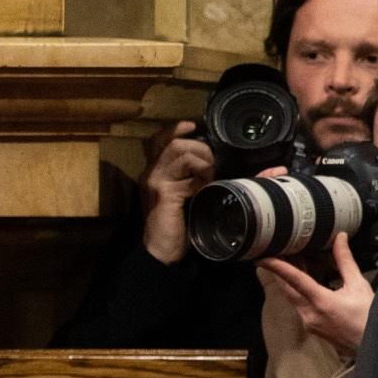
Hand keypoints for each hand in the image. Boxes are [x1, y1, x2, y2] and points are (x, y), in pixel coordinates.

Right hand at [137, 121, 215, 264]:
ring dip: (202, 160)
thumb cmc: (177, 226)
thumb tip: (226, 164)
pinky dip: (202, 176)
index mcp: (156, 172)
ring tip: (209, 177)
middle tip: (211, 165)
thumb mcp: (187, 196)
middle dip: (200, 147)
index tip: (193, 125)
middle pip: (174, 142)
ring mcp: (155, 181)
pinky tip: (205, 188)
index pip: (161, 140)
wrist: (161, 252)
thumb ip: (196, 179)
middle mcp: (151, 173)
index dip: (177, 129)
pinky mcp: (164, 191)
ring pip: (180, 150)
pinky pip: (186, 171)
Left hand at [256, 247, 373, 354]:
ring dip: (290, 281)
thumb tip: (340, 238)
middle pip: (287, 289)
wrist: (373, 345)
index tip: (262, 257)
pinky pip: (299, 306)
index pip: (295, 280)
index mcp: (321, 302)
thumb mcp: (358, 285)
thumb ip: (345, 261)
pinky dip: (298, 292)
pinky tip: (305, 283)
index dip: (278, 267)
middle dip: (280, 272)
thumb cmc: (369, 316)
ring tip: (291, 263)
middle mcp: (309, 314)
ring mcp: (308, 323)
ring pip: (292, 298)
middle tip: (277, 254)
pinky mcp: (310, 327)